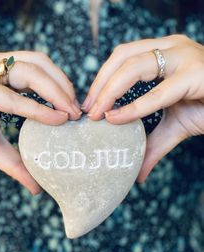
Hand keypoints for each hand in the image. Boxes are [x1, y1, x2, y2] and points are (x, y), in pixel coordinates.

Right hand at [0, 51, 81, 193]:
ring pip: (29, 71)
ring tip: (69, 114)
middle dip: (64, 87)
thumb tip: (36, 187)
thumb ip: (16, 161)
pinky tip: (54, 120)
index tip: (76, 109)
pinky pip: (9, 96)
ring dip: (56, 92)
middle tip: (78, 112)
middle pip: (40, 63)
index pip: (40, 67)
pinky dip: (36, 109)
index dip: (62, 85)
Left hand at [83, 34, 203, 181]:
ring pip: (133, 66)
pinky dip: (133, 107)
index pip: (122, 58)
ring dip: (108, 91)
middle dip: (100, 85)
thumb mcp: (174, 125)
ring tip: (97, 114)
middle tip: (87, 111)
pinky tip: (115, 118)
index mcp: (164, 52)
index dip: (101, 80)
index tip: (88, 105)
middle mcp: (172, 48)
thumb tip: (138, 173)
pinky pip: (157, 93)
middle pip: (122, 57)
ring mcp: (185, 57)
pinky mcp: (196, 75)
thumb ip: (152, 143)